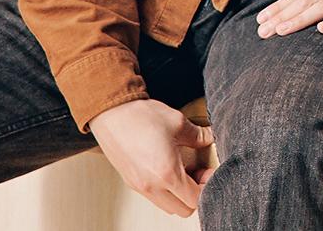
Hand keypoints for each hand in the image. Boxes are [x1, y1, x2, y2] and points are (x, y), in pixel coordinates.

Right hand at [89, 98, 214, 216]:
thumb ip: (199, 135)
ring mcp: (140, 187)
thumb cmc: (142, 117)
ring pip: (168, 206)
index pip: (195, 199)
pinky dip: (165, 190)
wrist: (112, 113)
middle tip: (199, 172)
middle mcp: (152, 186)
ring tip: (183, 170)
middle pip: (183, 209)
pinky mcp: (132, 182)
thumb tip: (211, 138)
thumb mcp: (178, 123)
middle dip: (195, 194)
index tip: (209, 171)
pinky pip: (154, 197)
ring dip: (180, 195)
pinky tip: (167, 168)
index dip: (208, 187)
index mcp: (168, 174)